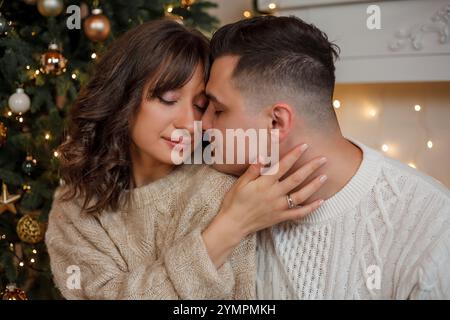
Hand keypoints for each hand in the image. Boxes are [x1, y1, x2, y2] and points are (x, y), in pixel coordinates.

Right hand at [202, 144, 326, 266]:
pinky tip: (321, 202)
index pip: (283, 166)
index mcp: (265, 183)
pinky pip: (299, 213)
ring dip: (314, 186)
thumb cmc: (234, 201)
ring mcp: (279, 207)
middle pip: (296, 179)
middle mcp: (275, 194)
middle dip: (311, 168)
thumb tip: (262, 156)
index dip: (294, 155)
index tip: (305, 146)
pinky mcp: (281, 217)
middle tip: (323, 159)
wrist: (233, 224)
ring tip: (325, 176)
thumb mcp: (240, 183)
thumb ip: (253, 170)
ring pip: (301, 195)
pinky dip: (311, 208)